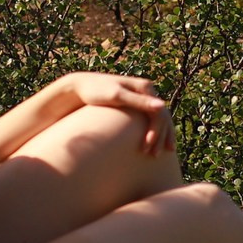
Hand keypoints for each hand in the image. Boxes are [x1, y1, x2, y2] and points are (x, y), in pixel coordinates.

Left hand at [51, 71, 172, 153]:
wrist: (81, 86)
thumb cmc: (96, 91)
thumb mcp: (117, 96)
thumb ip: (139, 101)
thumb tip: (162, 106)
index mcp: (145, 87)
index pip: (159, 112)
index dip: (156, 131)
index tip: (146, 147)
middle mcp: (147, 91)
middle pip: (162, 117)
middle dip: (160, 137)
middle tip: (155, 156)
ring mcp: (142, 97)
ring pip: (158, 120)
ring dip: (161, 137)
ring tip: (157, 155)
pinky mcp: (136, 104)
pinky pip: (150, 120)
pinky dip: (154, 132)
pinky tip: (153, 144)